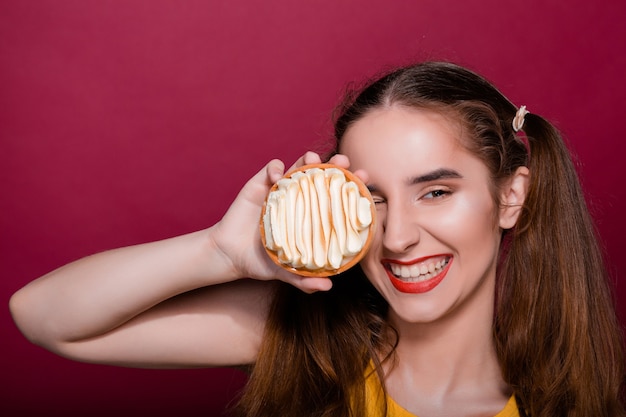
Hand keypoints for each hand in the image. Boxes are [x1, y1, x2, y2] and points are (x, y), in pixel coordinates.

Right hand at [210, 152, 353, 292]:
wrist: (229, 254)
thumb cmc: (262, 261)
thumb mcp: (285, 271)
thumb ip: (304, 279)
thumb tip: (327, 287)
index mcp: (312, 215)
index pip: (336, 197)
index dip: (352, 187)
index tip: (364, 179)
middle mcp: (300, 199)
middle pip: (322, 177)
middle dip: (335, 165)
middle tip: (344, 162)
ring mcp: (281, 190)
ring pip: (299, 167)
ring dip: (308, 159)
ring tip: (313, 158)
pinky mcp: (260, 185)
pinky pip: (271, 169)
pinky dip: (276, 167)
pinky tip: (278, 174)